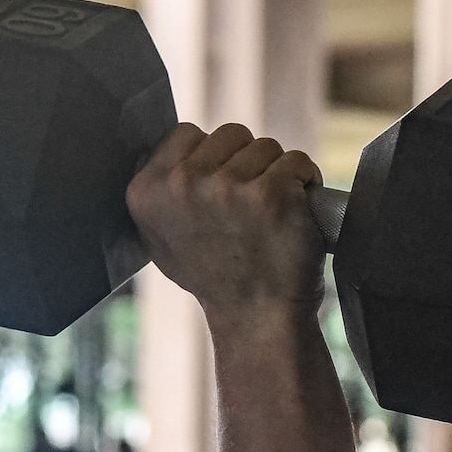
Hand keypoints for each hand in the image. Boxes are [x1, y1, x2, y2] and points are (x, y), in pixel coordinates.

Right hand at [125, 124, 323, 319]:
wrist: (256, 318)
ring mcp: (227, 187)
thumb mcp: (162, 237)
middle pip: (230, 134)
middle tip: (247, 210)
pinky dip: (305, 184)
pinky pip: (298, 162)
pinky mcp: (271, 193)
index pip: (187, 133)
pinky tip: (294, 215)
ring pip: (266, 147)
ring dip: (276, 175)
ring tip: (269, 217)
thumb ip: (163, 190)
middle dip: (245, 163)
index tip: (219, 192)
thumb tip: (170, 152)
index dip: (211, 158)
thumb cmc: (214, 277)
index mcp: (146, 191)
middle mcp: (181, 184)